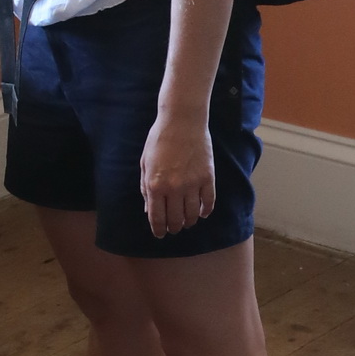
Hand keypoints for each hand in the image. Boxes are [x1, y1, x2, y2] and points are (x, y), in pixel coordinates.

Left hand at [140, 110, 215, 236]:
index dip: (158, 230)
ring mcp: (192, 184)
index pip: (157, 218)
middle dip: (174, 228)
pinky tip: (202, 213)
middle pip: (175, 220)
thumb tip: (149, 209)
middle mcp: (173, 188)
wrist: (182, 121)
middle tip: (174, 228)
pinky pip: (209, 202)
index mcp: (154, 185)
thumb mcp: (145, 163)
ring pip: (193, 214)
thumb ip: (145, 188)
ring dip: (189, 222)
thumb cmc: (159, 139)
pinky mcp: (207, 178)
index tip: (160, 234)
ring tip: (187, 222)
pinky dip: (206, 211)